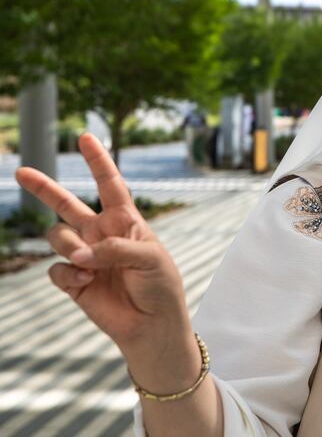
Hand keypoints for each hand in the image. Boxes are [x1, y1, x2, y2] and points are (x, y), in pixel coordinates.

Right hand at [15, 133, 191, 356]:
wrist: (151, 324)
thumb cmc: (160, 286)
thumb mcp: (150, 259)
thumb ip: (115, 249)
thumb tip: (81, 253)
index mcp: (125, 221)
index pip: (110, 185)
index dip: (98, 161)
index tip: (85, 138)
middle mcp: (101, 234)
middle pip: (66, 204)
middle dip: (44, 188)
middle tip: (21, 172)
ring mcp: (85, 256)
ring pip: (57, 236)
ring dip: (70, 247)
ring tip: (89, 264)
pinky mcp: (73, 279)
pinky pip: (56, 268)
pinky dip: (69, 273)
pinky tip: (87, 282)